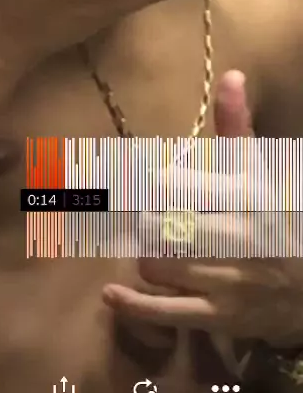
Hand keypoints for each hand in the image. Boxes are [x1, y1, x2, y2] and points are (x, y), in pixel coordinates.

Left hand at [103, 71, 302, 345]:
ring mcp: (224, 283)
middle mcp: (233, 241)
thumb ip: (239, 127)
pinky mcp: (217, 316)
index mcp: (242, 199)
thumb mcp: (262, 172)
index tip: (120, 174)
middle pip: (162, 227)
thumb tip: (230, 76)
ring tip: (139, 241)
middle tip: (123, 210)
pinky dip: (134, 305)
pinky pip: (167, 313)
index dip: (146, 182)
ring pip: (158, 265)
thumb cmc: (281, 219)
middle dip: (139, 220)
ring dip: (142, 252)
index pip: (181, 186)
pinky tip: (111, 294)